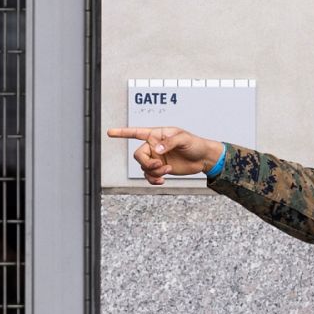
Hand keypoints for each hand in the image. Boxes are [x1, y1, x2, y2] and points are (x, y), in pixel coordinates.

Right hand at [106, 127, 223, 184]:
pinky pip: (149, 176)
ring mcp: (156, 158)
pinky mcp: (160, 169)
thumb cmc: (194, 143)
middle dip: (147, 163)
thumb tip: (156, 150)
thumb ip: (169, 142)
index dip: (122, 133)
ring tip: (167, 171)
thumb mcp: (183, 139)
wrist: (203, 158)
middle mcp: (153, 146)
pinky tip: (162, 180)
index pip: (136, 132)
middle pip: (138, 156)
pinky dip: (153, 180)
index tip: (110, 132)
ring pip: (144, 168)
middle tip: (159, 166)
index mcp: (156, 135)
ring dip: (154, 172)